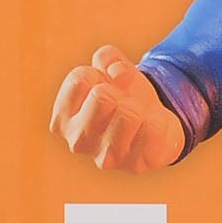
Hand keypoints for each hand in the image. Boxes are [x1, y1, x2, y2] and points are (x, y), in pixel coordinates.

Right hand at [50, 44, 184, 172]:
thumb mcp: (111, 69)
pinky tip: (150, 130)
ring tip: (137, 116)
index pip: (80, 79)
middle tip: (124, 103)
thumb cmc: (123, 96)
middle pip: (102, 96)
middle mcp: (78, 142)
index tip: (107, 85)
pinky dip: (159, 120)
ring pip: (129, 113)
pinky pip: (155, 127)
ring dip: (140, 106)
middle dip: (120, 91)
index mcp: (62, 119)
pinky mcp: (136, 165)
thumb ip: (107, 57)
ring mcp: (106, 158)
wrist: (152, 125)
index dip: (101, 73)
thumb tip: (118, 72)